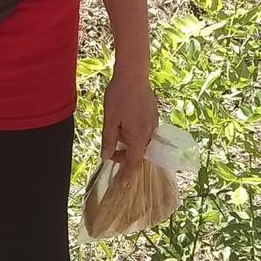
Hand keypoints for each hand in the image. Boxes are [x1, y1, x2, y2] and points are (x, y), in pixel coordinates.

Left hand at [101, 72, 157, 187]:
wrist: (134, 73)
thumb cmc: (119, 96)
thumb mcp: (109, 119)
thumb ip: (109, 140)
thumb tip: (106, 157)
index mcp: (138, 136)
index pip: (134, 164)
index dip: (128, 177)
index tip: (122, 187)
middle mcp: (149, 133)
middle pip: (138, 154)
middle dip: (124, 156)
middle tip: (110, 150)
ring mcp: (153, 124)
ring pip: (141, 142)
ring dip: (129, 144)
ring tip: (116, 130)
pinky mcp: (153, 116)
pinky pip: (144, 132)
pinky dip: (134, 134)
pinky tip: (124, 122)